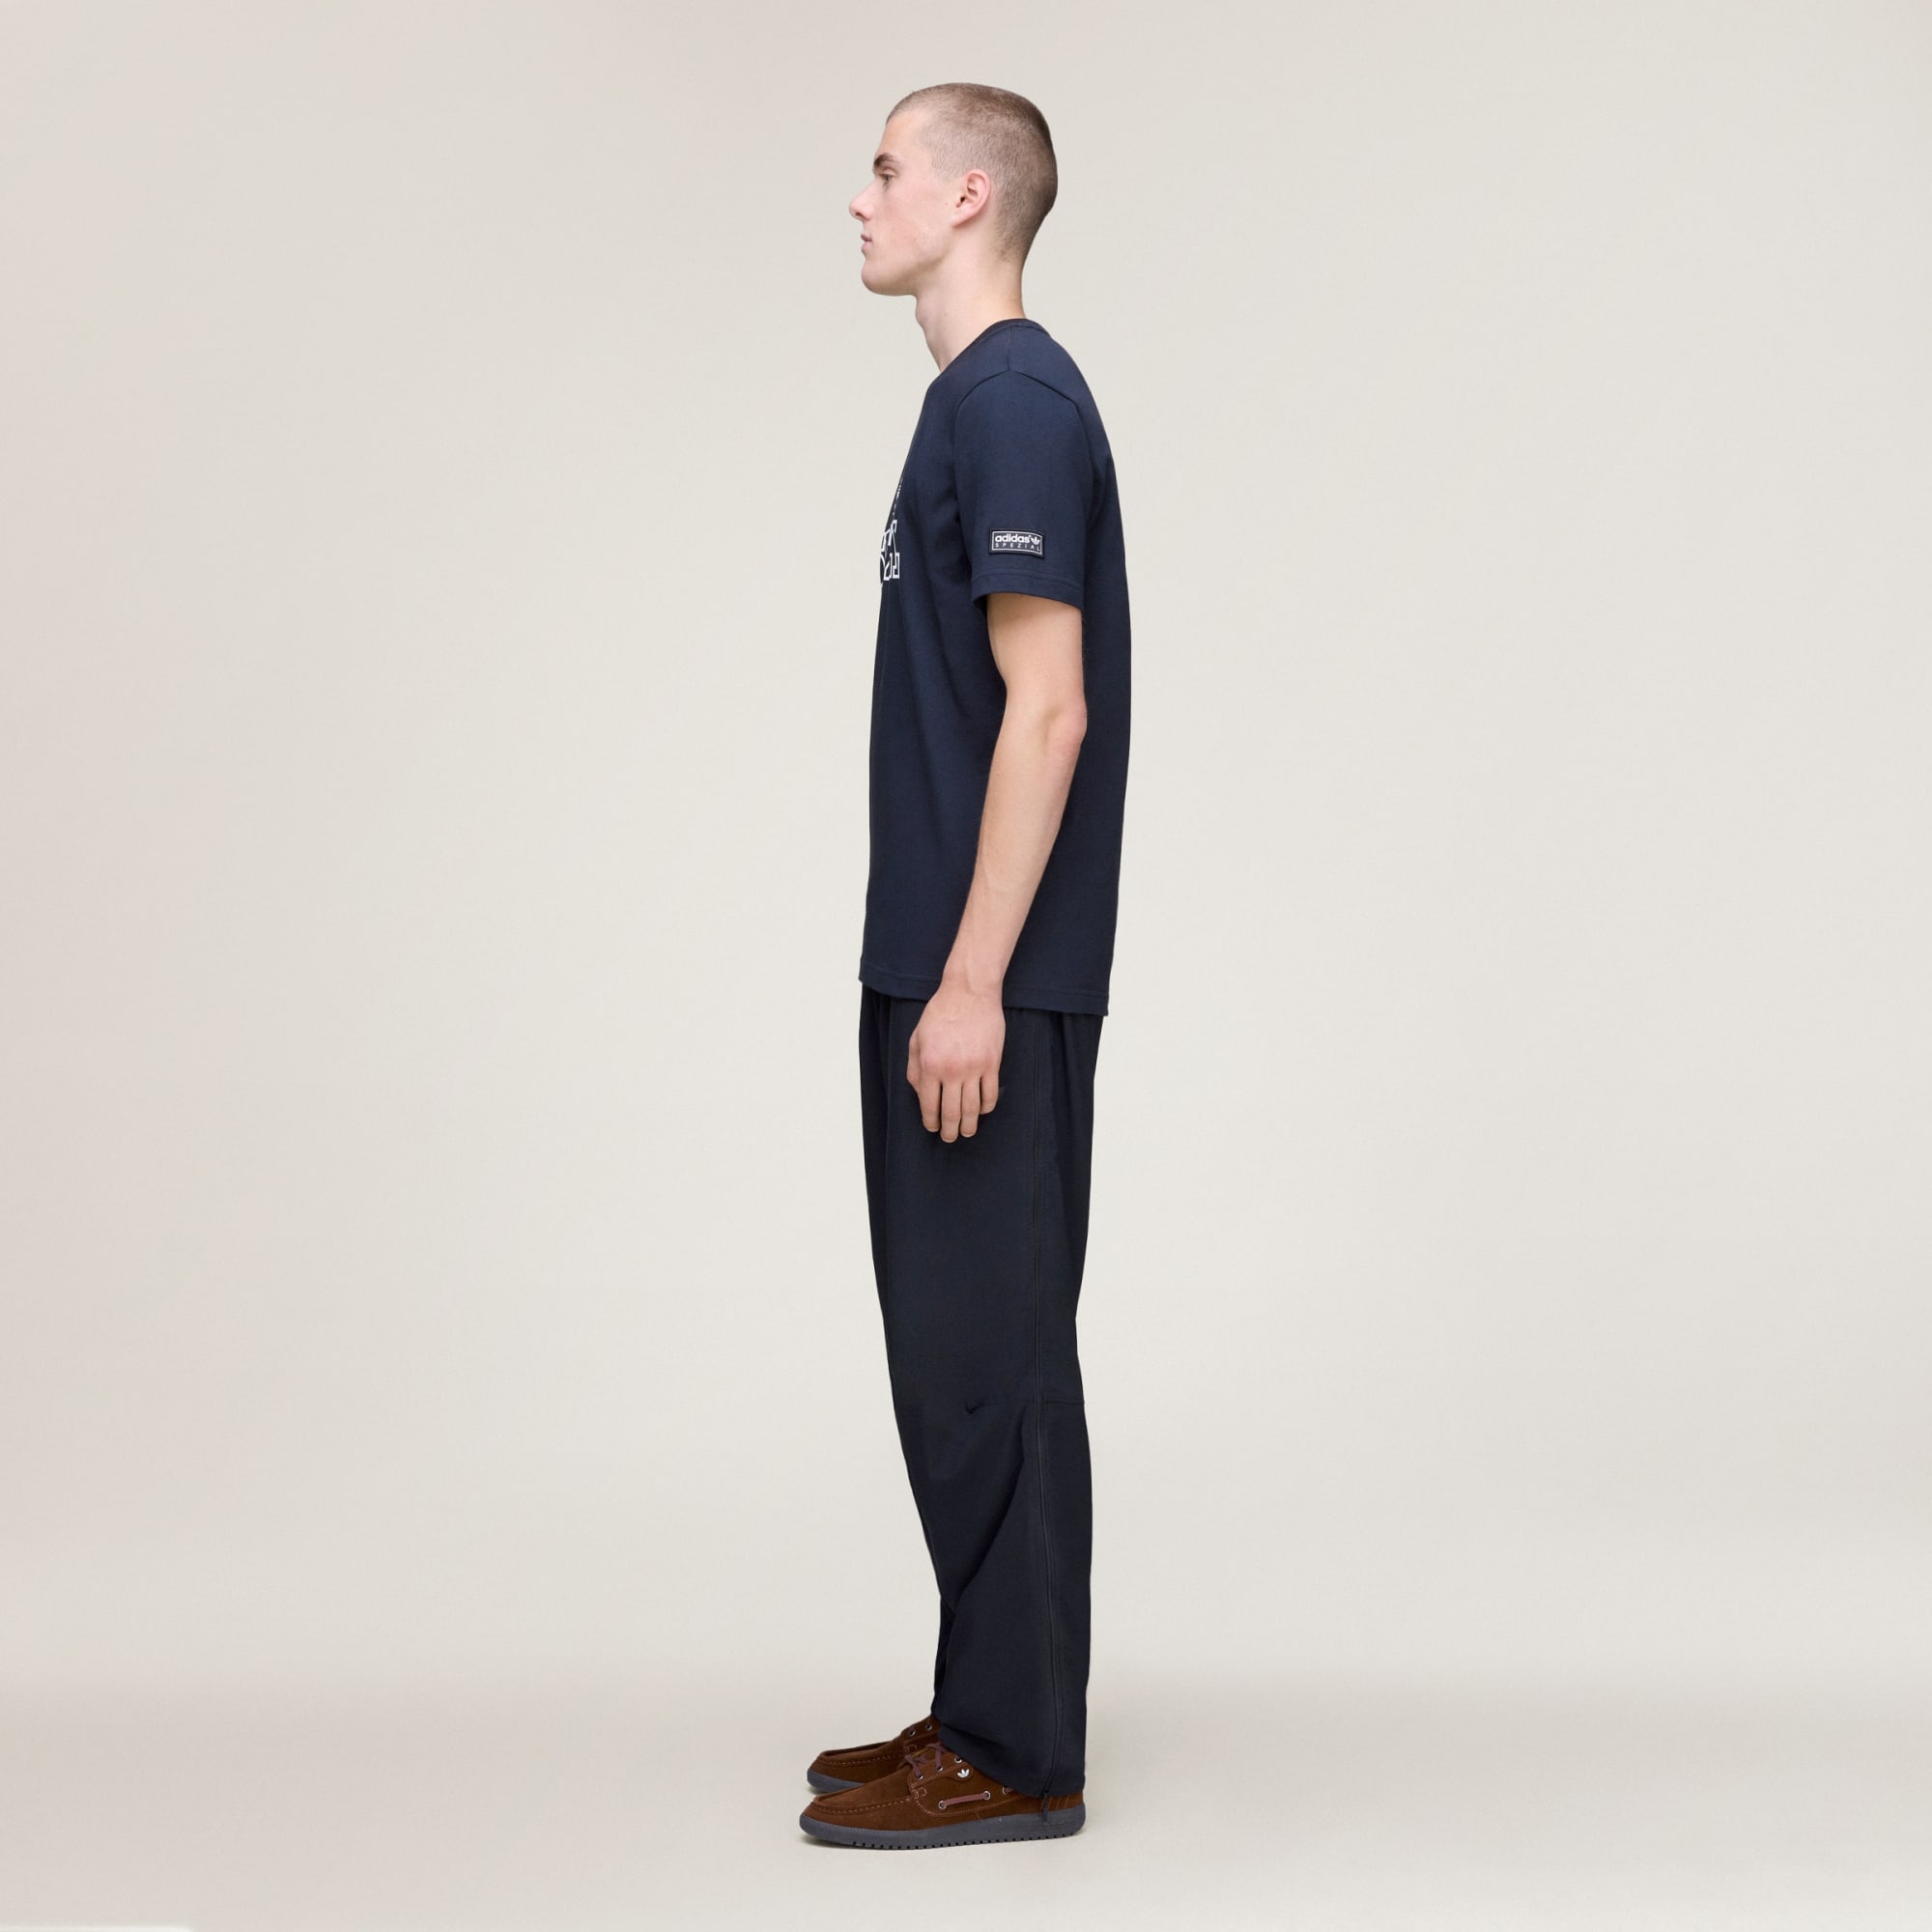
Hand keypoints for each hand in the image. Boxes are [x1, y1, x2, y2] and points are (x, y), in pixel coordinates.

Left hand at [907, 983, 1003, 1140]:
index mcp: (930, 1065)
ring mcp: (974, 1068)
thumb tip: (921, 1094)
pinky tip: (982, 1111)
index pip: (930, 1105)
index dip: (931, 1122)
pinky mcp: (992, 1063)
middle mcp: (952, 1070)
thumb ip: (915, 1069)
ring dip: (970, 1125)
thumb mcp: (917, 1039)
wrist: (969, 993)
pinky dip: (986, 1107)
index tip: (933, 1128)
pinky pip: (991, 1094)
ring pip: (973, 1108)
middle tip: (950, 1137)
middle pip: (952, 1112)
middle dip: (950, 1130)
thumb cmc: (940, 1014)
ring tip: (967, 1131)